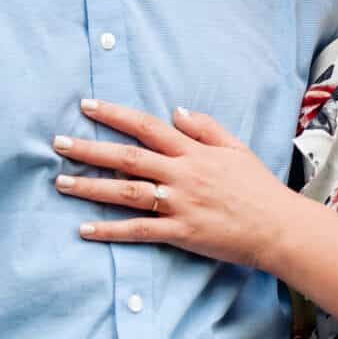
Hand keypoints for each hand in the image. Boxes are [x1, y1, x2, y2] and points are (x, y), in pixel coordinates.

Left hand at [54, 99, 303, 271]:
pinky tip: (85, 229)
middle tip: (58, 142)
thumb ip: (205, 128)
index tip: (87, 106)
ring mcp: (179, 204)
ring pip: (126, 192)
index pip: (147, 127)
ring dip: (90, 187)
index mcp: (194, 152)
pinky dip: (110, 230)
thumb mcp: (235, 149)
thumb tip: (175, 111)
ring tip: (60, 182)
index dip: (115, 116)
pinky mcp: (180, 232)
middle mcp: (182, 174)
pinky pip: (138, 230)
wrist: (279, 227)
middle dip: (89, 149)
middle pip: (128, 158)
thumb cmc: (259, 188)